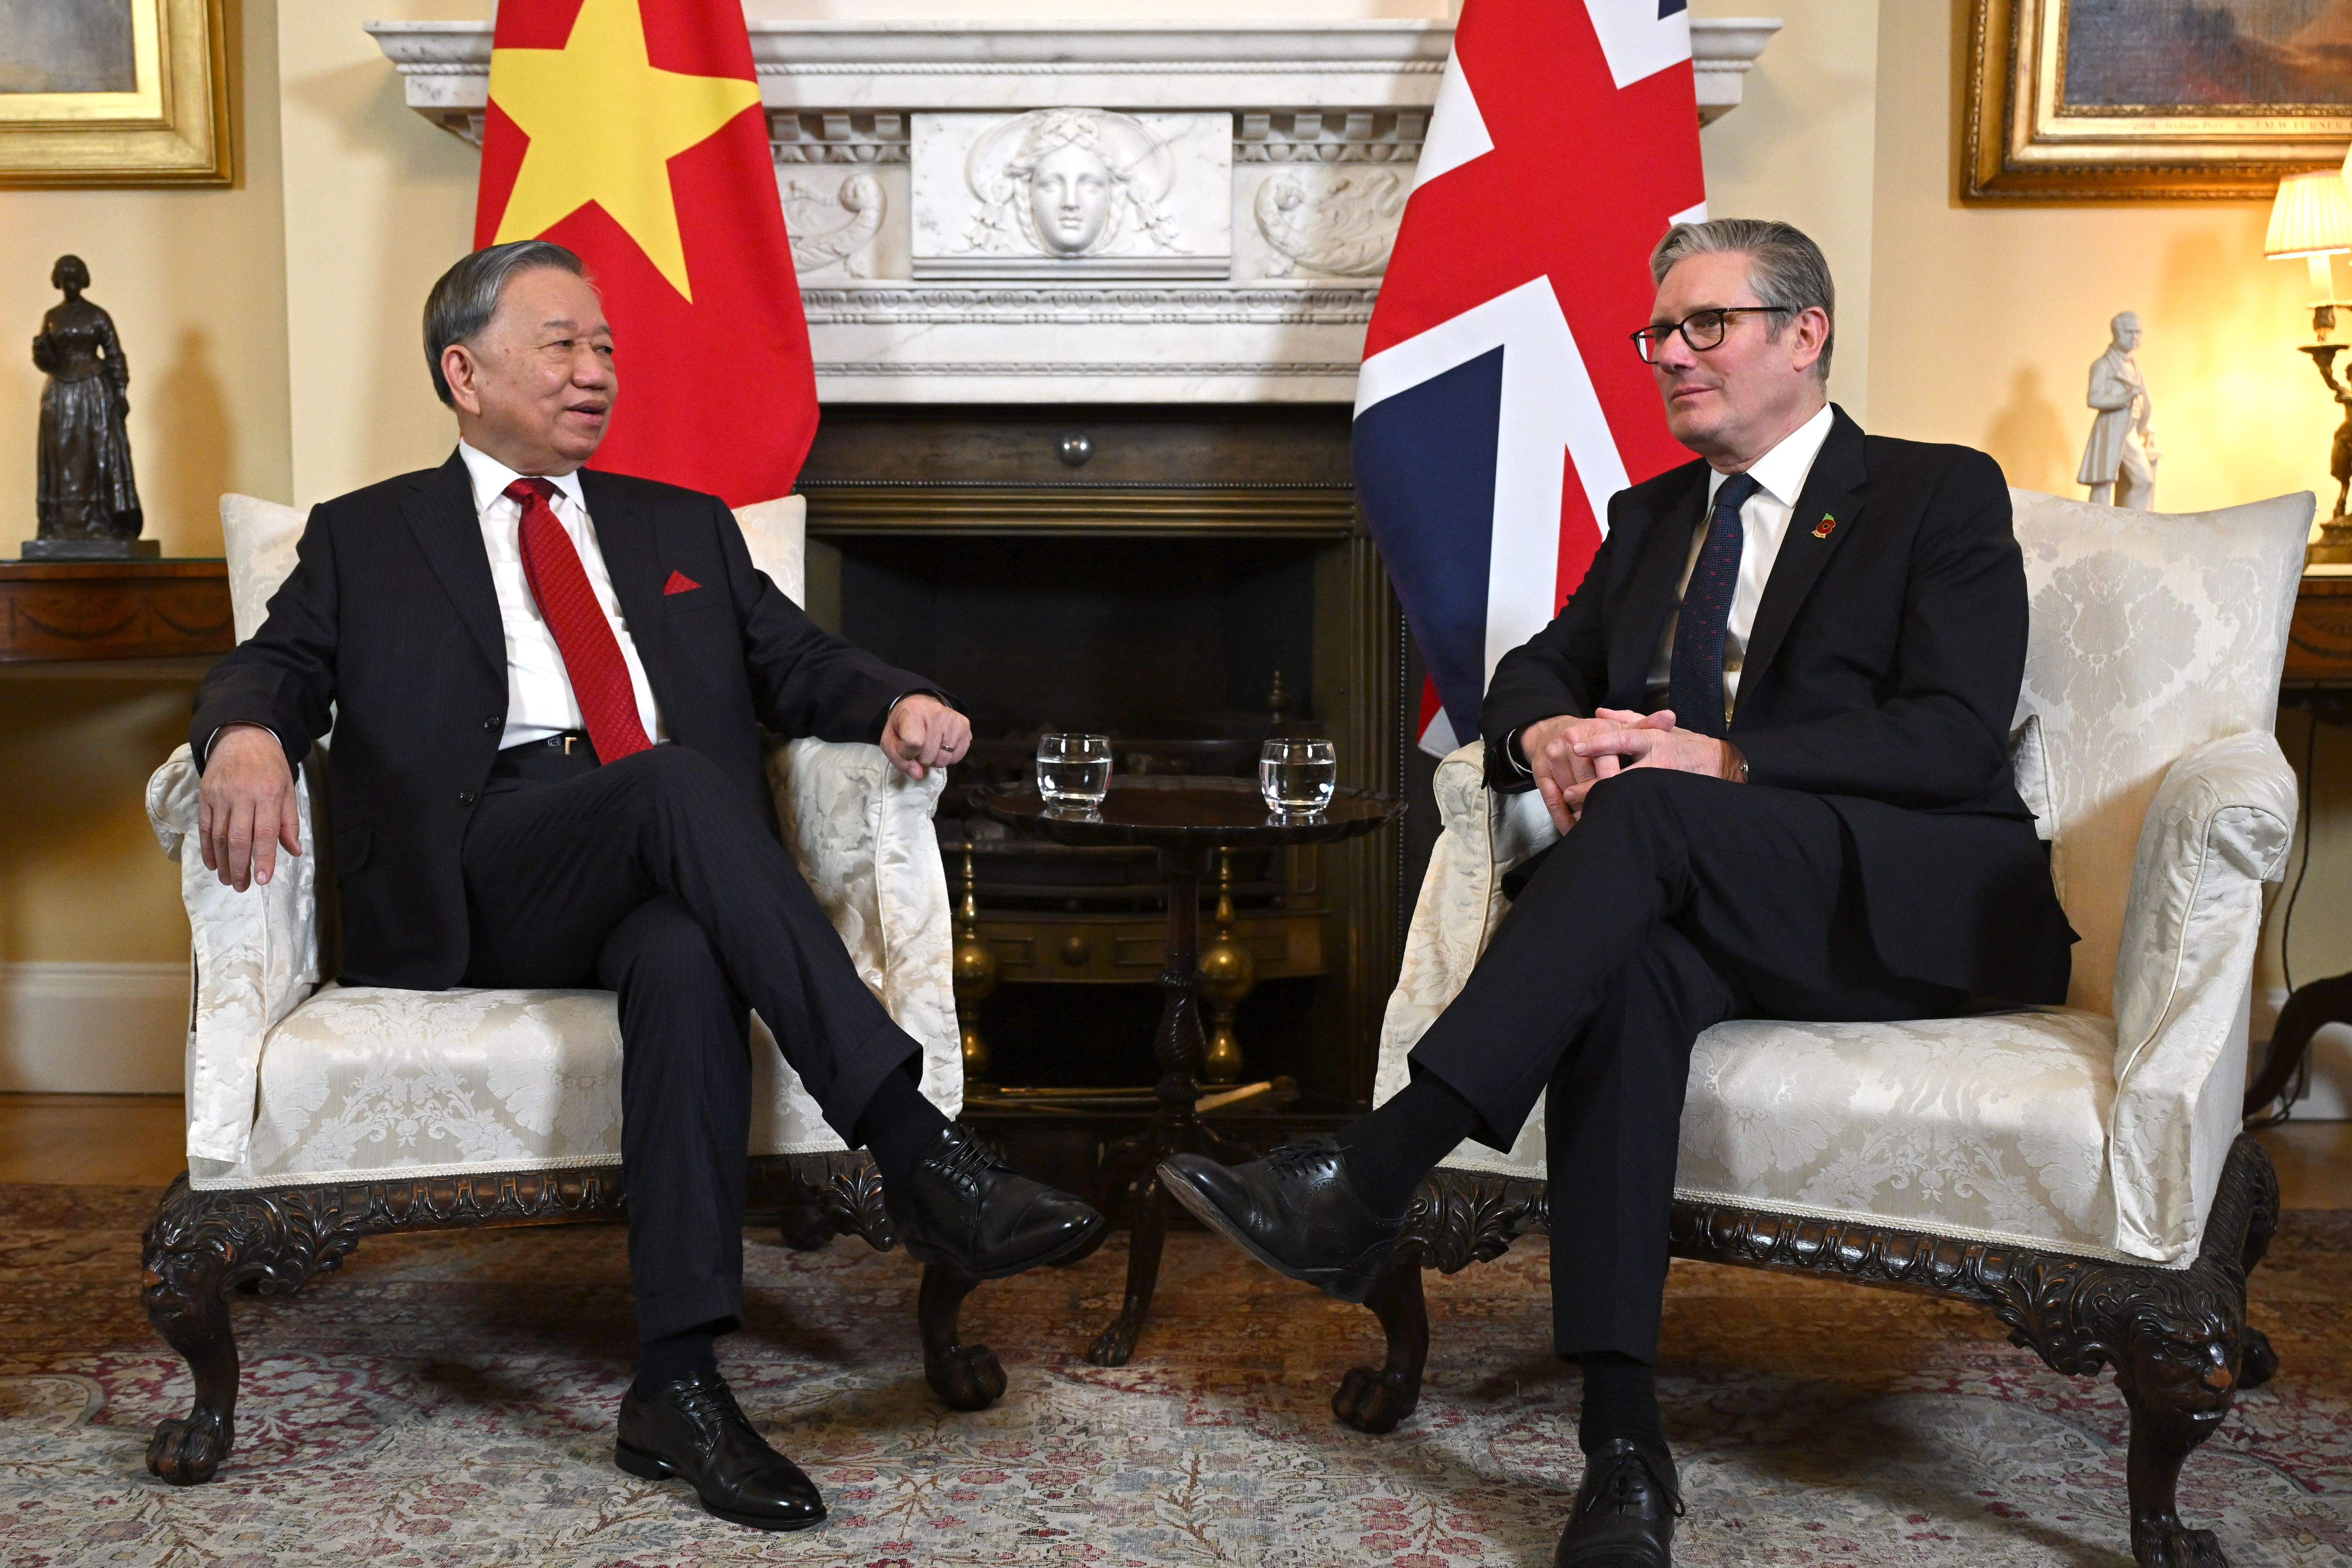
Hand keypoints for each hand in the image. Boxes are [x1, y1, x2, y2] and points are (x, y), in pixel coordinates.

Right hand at [196, 724, 300, 890]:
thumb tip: (295, 851)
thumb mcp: (288, 788)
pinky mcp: (205, 796)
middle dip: (240, 866)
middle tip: (242, 887)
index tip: (262, 880)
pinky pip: (204, 827)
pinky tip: (213, 864)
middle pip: (238, 838)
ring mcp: (220, 796)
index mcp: (268, 794)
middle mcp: (242, 796)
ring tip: (229, 880)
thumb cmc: (270, 765)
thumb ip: (290, 821)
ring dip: (223, 862)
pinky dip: (207, 848)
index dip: (263, 858)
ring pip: (218, 835)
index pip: (265, 833)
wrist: (242, 736)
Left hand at [881, 694, 970, 780]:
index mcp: (913, 713)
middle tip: (919, 747)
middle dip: (921, 758)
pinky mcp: (965, 725)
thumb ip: (899, 759)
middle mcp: (937, 713)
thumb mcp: (890, 740)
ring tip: (930, 746)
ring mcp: (953, 719)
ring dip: (935, 759)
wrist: (921, 706)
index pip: (914, 743)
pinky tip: (942, 745)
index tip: (905, 748)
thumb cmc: (903, 725)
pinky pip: (957, 757)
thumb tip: (918, 774)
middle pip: (929, 755)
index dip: (907, 753)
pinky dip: (948, 757)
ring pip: (944, 759)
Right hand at [1520, 708, 1674, 834]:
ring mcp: (1553, 757)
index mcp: (1592, 729)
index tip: (1623, 795)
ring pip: (1569, 792)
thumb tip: (1670, 717)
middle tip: (1614, 816)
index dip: (1614, 779)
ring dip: (1584, 811)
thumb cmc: (1590, 733)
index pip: (1605, 757)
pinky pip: (1551, 800)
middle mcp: (1570, 741)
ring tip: (1599, 825)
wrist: (1550, 729)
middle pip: (1587, 778)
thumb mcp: (1616, 726)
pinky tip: (1574, 828)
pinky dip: (1563, 818)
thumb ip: (1644, 725)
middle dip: (1600, 799)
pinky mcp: (1540, 771)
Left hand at [1558, 716, 1741, 816]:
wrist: (1721, 763)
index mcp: (1653, 739)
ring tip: (1582, 813)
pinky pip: (1641, 807)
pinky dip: (1623, 813)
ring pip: (1628, 794)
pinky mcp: (1668, 799)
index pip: (1622, 739)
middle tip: (1569, 793)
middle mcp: (1657, 760)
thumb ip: (1628, 719)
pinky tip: (1607, 820)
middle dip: (1593, 786)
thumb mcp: (1660, 727)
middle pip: (1620, 774)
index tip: (1576, 749)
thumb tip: (1599, 713)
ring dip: (1605, 804)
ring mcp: (1663, 782)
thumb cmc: (1686, 744)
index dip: (1598, 743)